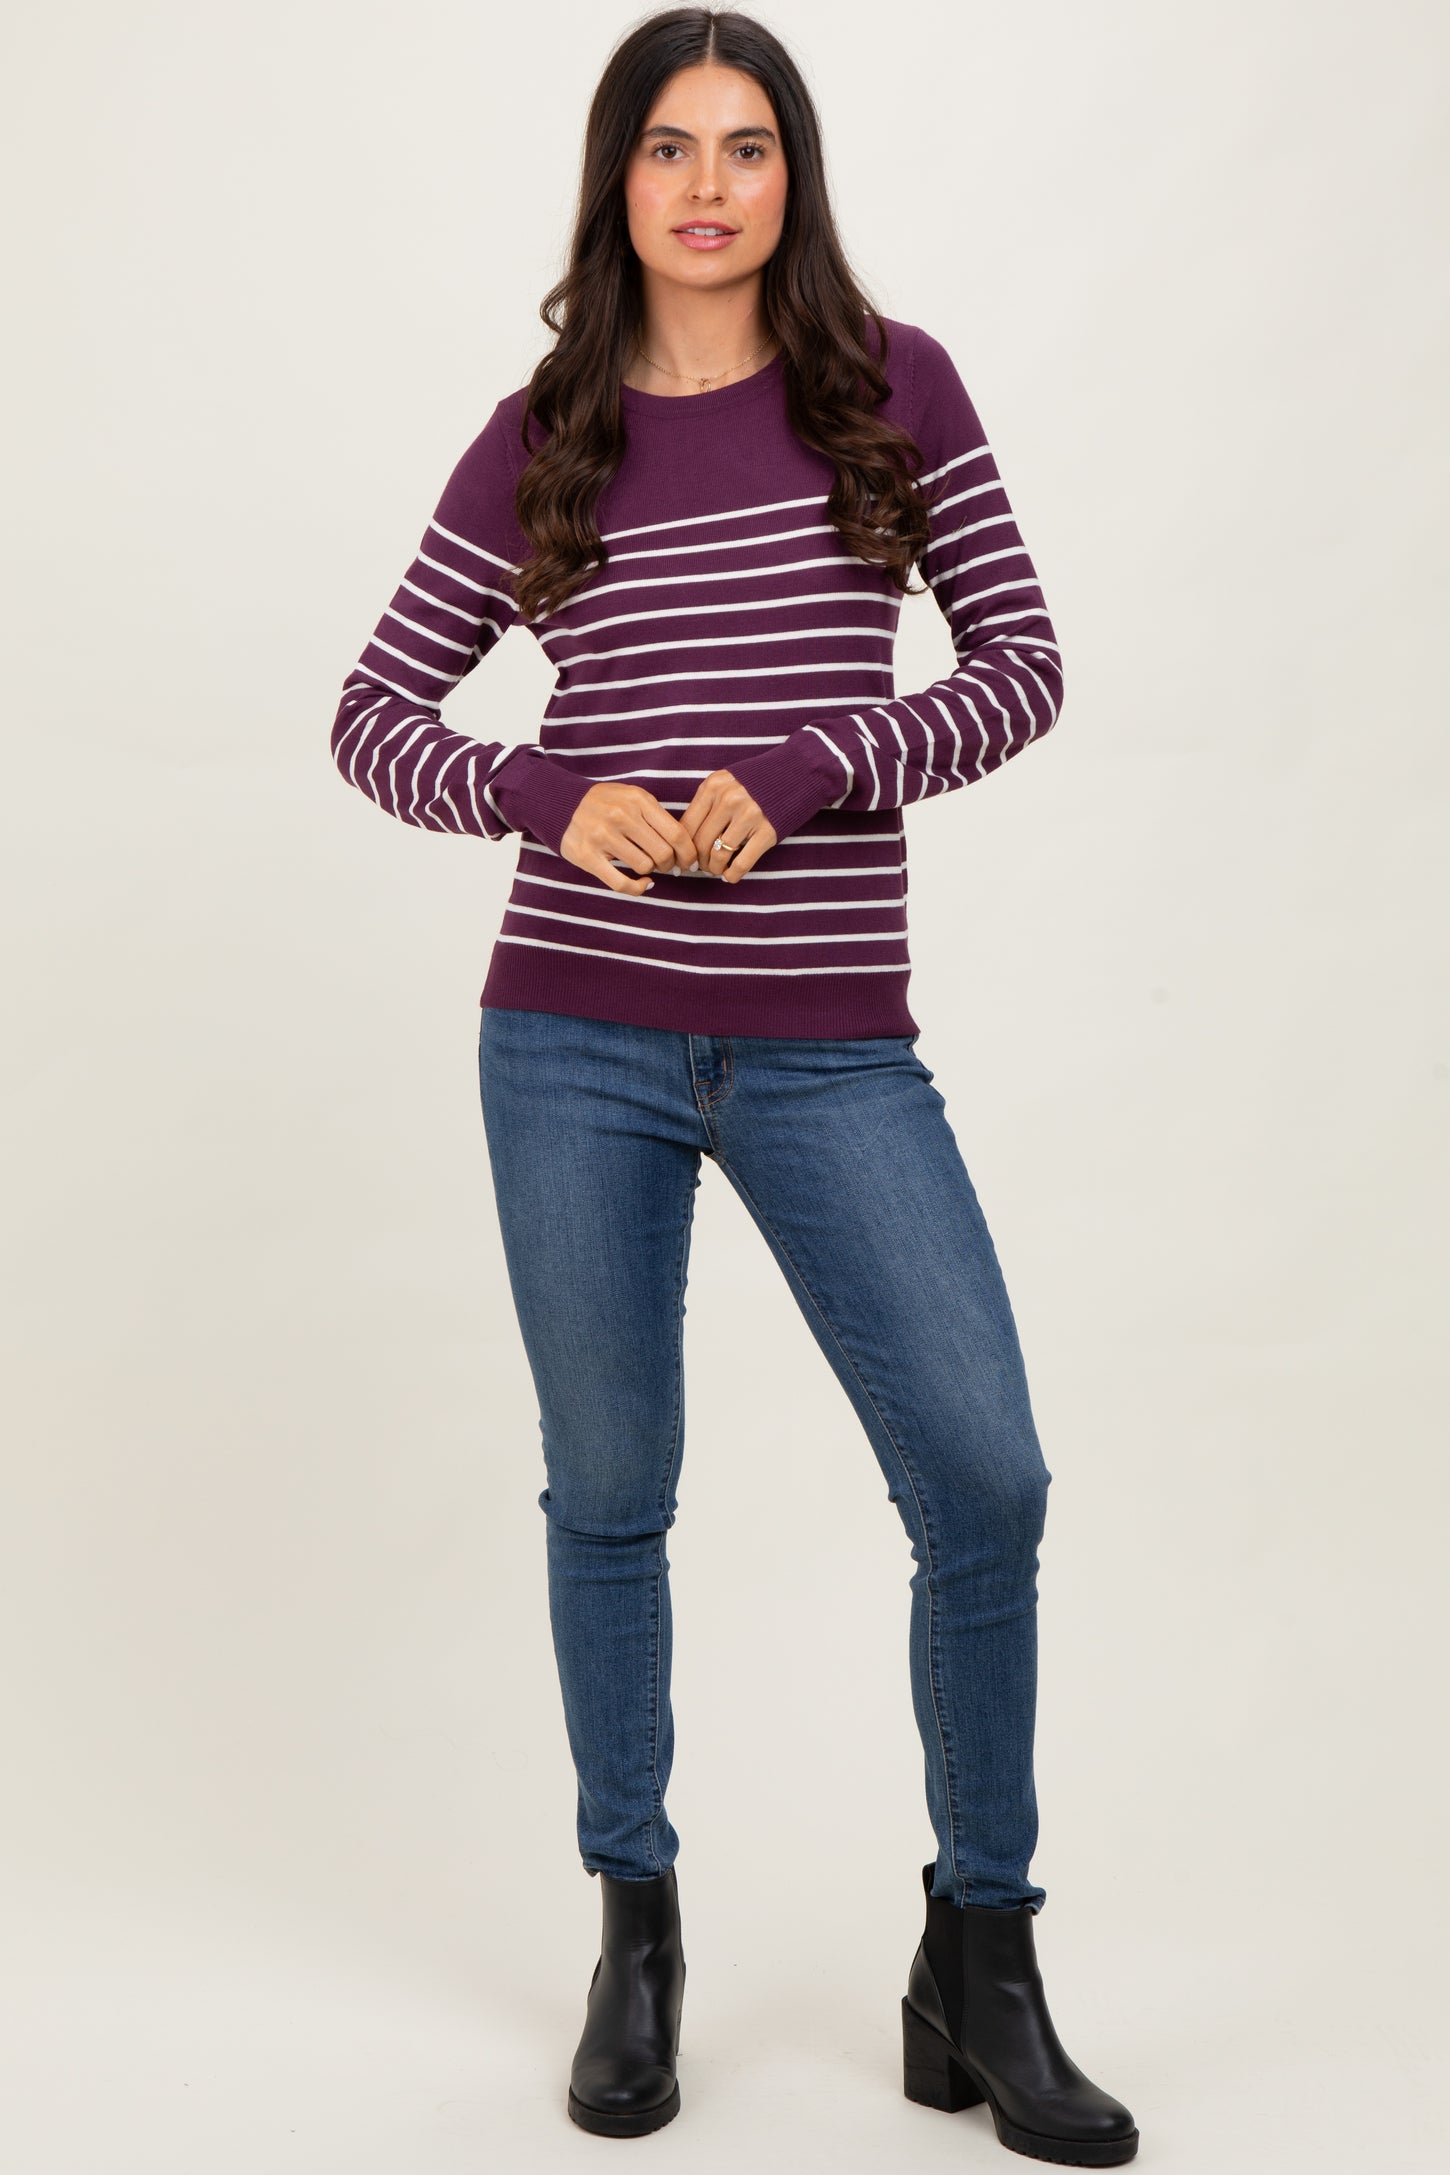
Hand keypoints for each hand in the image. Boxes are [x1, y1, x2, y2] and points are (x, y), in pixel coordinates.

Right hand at [560, 781, 698, 892]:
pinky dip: (638, 888)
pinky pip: (622, 883)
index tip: (690, 861)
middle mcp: (621, 816)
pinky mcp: (588, 856)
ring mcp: (602, 836)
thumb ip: (656, 817)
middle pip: (663, 853)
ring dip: (651, 871)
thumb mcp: (632, 798)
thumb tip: (685, 849)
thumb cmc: (604, 804)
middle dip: (670, 864)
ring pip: (645, 867)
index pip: (676, 833)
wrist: (560, 803)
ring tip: (645, 864)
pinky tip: (643, 883)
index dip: (689, 852)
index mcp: (637, 800)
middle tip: (666, 865)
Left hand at [677, 769, 777, 883]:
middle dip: (698, 861)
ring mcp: (749, 815)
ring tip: (716, 870)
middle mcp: (728, 800)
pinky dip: (732, 875)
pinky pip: (742, 863)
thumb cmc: (756, 782)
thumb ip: (707, 804)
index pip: (687, 826)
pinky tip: (730, 876)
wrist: (796, 773)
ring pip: (719, 855)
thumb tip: (686, 839)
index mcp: (713, 786)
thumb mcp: (726, 783)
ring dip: (714, 869)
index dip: (683, 848)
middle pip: (700, 843)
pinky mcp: (767, 831)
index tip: (685, 858)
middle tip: (701, 867)